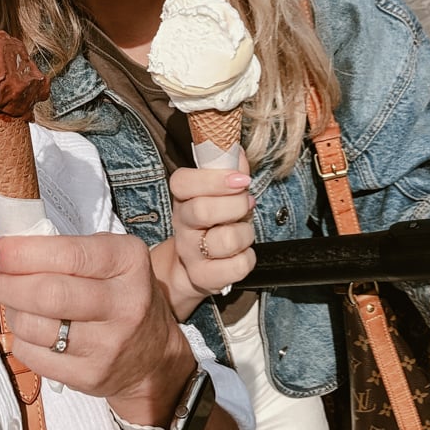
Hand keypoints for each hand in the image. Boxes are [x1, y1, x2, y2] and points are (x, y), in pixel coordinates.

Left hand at [0, 231, 188, 409]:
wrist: (152, 355)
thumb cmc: (120, 295)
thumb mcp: (110, 259)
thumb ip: (64, 249)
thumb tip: (5, 250)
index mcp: (129, 262)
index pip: (67, 254)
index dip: (22, 252)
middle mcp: (125, 304)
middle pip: (48, 293)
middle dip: (10, 283)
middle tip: (1, 279)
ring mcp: (109, 345)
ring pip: (35, 326)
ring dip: (13, 311)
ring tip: (18, 303)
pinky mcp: (90, 376)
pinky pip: (33, 355)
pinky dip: (21, 339)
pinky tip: (31, 330)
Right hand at [153, 167, 254, 319]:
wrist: (196, 266)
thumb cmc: (214, 222)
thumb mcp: (220, 194)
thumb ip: (230, 171)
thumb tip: (238, 153)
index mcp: (183, 198)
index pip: (183, 182)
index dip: (213, 179)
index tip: (241, 179)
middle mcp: (182, 225)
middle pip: (203, 210)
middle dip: (236, 205)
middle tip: (247, 203)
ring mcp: (190, 252)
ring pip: (225, 240)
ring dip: (245, 233)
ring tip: (243, 231)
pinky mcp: (204, 277)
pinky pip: (237, 266)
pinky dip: (248, 258)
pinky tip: (241, 253)